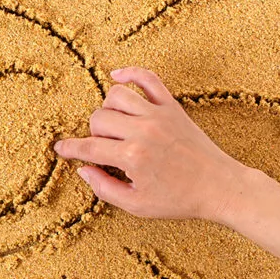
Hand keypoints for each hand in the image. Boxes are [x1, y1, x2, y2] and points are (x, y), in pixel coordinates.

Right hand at [54, 67, 248, 220]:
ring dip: (107, 108)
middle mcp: (143, 131)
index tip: (60, 149)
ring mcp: (158, 115)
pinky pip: (147, 78)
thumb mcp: (136, 205)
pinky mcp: (172, 106)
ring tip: (115, 124)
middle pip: (99, 118)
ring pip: (116, 95)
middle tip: (104, 147)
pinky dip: (130, 73)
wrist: (219, 187)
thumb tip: (83, 169)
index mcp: (132, 157)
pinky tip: (117, 77)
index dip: (70, 149)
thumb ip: (104, 188)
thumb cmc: (179, 200)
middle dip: (94, 133)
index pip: (88, 147)